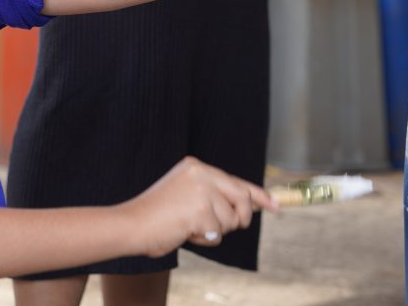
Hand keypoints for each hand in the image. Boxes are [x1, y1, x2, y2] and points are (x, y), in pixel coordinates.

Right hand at [119, 156, 278, 257]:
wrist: (131, 225)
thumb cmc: (157, 216)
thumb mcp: (187, 197)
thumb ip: (214, 197)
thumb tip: (249, 206)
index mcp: (196, 166)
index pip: (235, 181)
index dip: (259, 195)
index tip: (276, 205)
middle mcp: (201, 172)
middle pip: (241, 200)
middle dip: (238, 219)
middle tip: (214, 228)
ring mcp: (202, 190)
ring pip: (230, 220)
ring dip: (213, 231)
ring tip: (187, 226)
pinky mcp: (201, 209)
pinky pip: (218, 234)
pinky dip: (204, 240)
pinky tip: (184, 232)